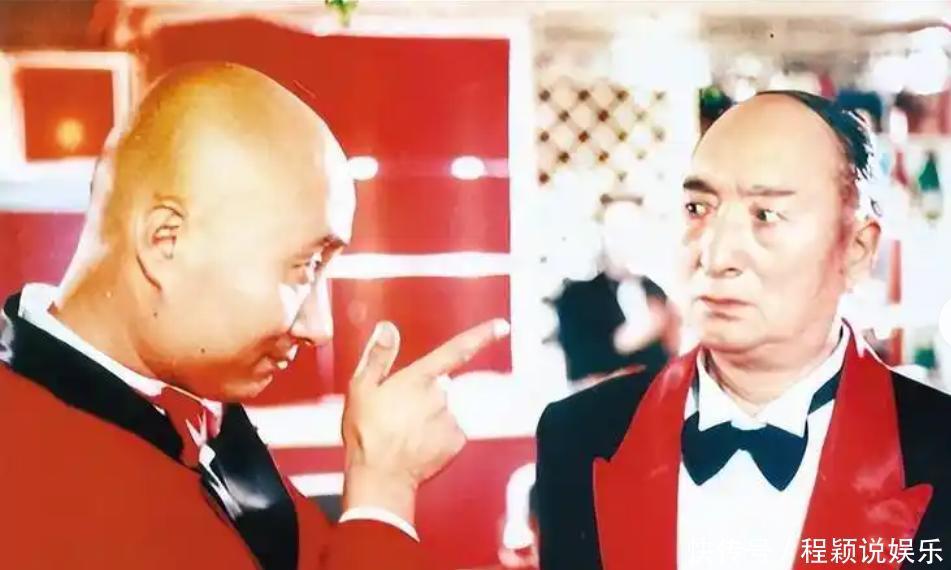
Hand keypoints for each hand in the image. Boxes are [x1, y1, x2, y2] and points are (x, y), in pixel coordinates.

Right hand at [341, 318, 509, 523]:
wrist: (380, 478)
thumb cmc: (366, 432)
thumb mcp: (361, 389)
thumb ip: (378, 356)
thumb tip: (388, 327)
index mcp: (418, 378)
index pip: (455, 350)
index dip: (481, 336)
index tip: (503, 325)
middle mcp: (440, 395)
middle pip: (438, 388)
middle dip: (421, 398)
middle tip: (395, 417)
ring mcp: (450, 419)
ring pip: (442, 411)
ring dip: (427, 419)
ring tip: (403, 435)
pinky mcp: (456, 441)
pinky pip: (449, 432)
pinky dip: (436, 437)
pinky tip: (417, 446)